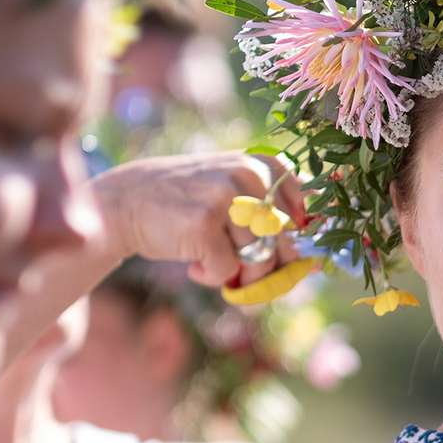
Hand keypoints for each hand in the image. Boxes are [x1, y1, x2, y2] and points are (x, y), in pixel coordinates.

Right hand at [89, 152, 305, 287]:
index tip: (274, 254)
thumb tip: (314, 262)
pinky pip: (227, 270)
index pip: (306, 219)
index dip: (294, 246)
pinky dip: (211, 277)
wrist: (127, 201)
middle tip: (241, 268)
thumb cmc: (192, 205)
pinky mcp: (204, 222)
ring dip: (238, 275)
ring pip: (259, 260)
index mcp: (267, 166)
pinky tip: (193, 263)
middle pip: (287, 244)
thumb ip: (275, 216)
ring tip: (211, 261)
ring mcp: (227, 197)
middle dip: (266, 267)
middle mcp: (251, 175)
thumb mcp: (237, 194)